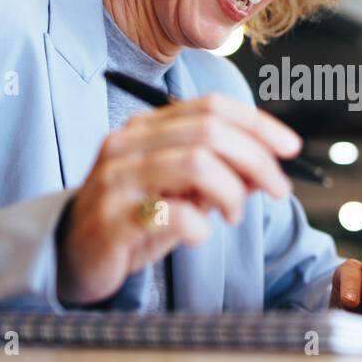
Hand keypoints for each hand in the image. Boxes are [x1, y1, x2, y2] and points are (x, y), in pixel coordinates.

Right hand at [57, 93, 300, 304]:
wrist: (72, 254)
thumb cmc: (132, 216)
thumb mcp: (182, 190)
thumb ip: (222, 174)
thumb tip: (271, 168)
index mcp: (148, 128)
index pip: (212, 107)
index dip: (258, 124)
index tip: (290, 147)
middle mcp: (129, 144)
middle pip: (209, 132)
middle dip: (256, 159)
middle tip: (277, 189)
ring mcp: (116, 180)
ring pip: (195, 165)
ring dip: (232, 192)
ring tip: (234, 214)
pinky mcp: (110, 220)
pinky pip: (170, 213)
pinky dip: (199, 224)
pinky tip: (200, 233)